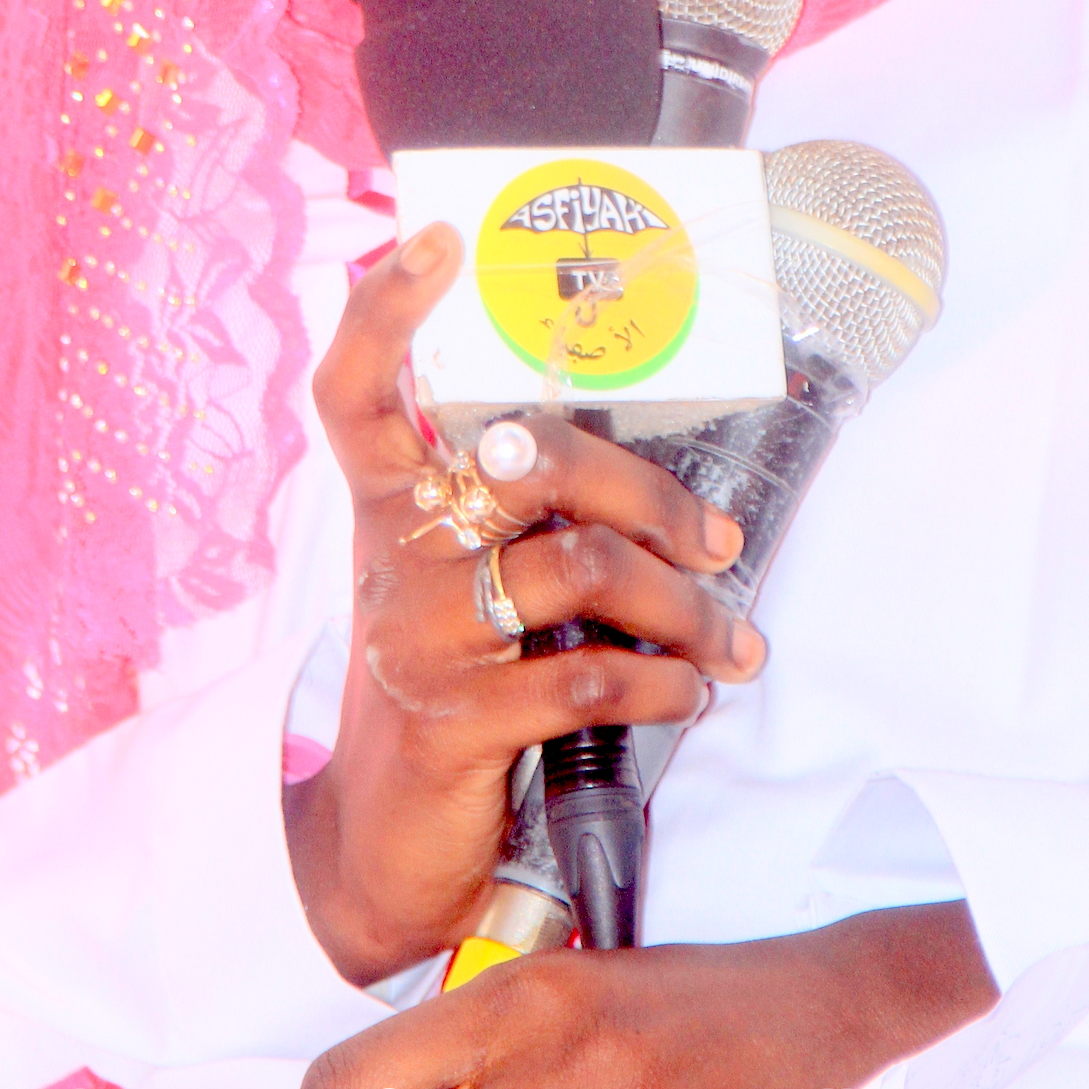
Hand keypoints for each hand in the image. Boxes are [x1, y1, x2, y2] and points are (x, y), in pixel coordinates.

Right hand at [286, 226, 767, 984]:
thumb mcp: (451, 585)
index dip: (387, 310)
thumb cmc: (443, 682)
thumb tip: (638, 473)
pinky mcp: (455, 723)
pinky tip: (689, 691)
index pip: (356, 387)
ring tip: (733, 638)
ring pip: (582, 568)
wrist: (382, 847)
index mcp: (387, 507)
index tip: (440, 241)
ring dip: (686, 606)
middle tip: (721, 541)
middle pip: (531, 460)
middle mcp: (394, 556)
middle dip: (653, 491)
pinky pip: (584, 676)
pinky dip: (661, 682)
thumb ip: (511, 518)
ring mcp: (419, 638)